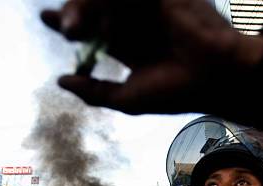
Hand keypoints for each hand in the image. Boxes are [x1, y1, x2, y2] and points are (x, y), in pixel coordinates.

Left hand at [40, 0, 262, 115]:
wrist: (216, 75)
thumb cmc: (176, 91)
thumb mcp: (128, 98)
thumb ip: (95, 91)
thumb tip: (61, 80)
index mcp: (130, 47)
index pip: (93, 30)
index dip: (69, 22)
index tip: (47, 18)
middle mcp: (136, 25)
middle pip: (95, 10)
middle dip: (75, 14)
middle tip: (67, 26)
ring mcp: (149, 8)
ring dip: (89, 6)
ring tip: (79, 24)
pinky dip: (111, 2)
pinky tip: (111, 15)